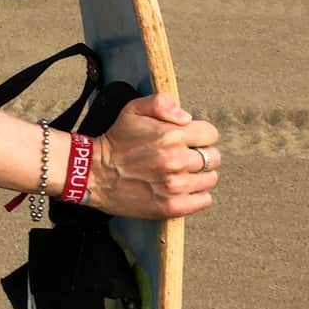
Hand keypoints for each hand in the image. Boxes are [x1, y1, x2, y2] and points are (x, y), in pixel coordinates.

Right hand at [84, 93, 220, 218]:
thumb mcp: (133, 109)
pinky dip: (197, 195)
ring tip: (180, 173)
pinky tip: (181, 188)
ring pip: (210, 179)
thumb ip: (162, 103)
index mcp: (172, 135)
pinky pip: (204, 200)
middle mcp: (177, 160)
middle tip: (184, 157)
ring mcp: (175, 185)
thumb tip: (186, 117)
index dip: (200, 135)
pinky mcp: (172, 206)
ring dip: (199, 176)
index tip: (189, 139)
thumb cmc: (116, 141)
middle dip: (201, 155)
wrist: (95, 173)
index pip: (211, 134)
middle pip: (213, 158)